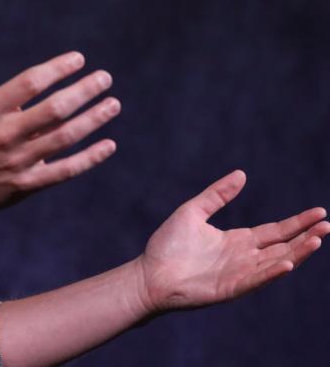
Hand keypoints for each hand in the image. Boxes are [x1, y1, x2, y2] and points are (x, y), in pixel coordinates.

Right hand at [0, 20, 119, 215]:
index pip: (30, 83)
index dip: (58, 68)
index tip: (78, 59)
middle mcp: (5, 134)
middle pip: (54, 109)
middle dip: (84, 91)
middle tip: (105, 78)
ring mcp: (17, 161)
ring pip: (64, 138)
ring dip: (93, 120)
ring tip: (113, 104)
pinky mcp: (26, 184)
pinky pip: (64, 171)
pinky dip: (89, 159)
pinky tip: (109, 144)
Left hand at [137, 170, 329, 312]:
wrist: (149, 274)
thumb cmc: (167, 246)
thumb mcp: (194, 211)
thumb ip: (217, 195)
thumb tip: (242, 174)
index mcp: (237, 240)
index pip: (275, 230)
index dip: (297, 222)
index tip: (319, 212)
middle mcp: (244, 257)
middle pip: (283, 246)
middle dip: (306, 236)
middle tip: (327, 224)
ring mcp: (239, 273)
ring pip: (276, 262)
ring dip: (297, 252)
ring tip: (317, 239)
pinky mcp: (230, 287)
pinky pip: (256, 279)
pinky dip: (272, 271)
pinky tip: (287, 262)